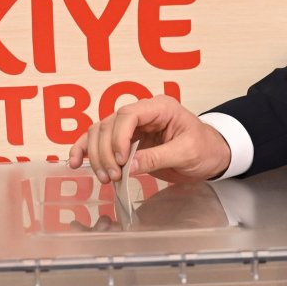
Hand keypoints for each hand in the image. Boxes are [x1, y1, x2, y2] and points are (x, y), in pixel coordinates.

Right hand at [67, 95, 231, 183]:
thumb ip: (157, 157)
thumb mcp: (186, 153)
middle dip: (106, 151)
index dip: (118, 137)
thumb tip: (129, 166)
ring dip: (95, 154)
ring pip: (100, 131)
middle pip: (109, 123)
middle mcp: (142, 113)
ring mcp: (132, 126)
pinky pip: (99, 141)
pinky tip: (75, 162)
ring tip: (105, 178)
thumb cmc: (205, 149)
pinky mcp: (125, 141)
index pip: (128, 114)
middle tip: (113, 176)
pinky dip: (86, 150)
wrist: (211, 156)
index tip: (121, 160)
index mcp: (160, 107)